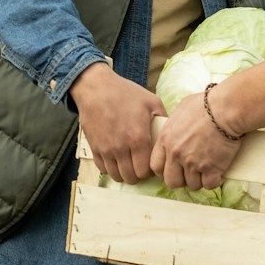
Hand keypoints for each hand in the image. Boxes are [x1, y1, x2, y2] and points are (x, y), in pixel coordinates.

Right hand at [69, 62, 164, 183]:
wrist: (96, 88)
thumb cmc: (125, 93)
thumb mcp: (151, 101)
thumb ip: (163, 118)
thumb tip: (169, 132)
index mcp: (138, 138)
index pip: (145, 170)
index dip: (150, 170)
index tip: (151, 163)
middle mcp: (121, 148)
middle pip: (131, 177)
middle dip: (138, 175)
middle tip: (140, 165)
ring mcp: (106, 149)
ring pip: (116, 175)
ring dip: (124, 173)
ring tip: (128, 164)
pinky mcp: (94, 147)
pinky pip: (102, 168)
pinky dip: (110, 168)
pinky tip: (115, 160)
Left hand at [151, 89, 240, 190]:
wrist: (225, 109)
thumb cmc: (206, 104)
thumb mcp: (181, 111)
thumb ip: (174, 126)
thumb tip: (176, 130)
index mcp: (166, 139)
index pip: (155, 166)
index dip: (164, 170)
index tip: (173, 169)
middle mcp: (176, 154)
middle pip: (172, 181)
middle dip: (181, 179)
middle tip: (191, 173)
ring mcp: (193, 163)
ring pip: (192, 185)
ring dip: (200, 179)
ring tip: (207, 169)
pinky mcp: (211, 169)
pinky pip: (209, 185)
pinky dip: (214, 180)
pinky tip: (218, 172)